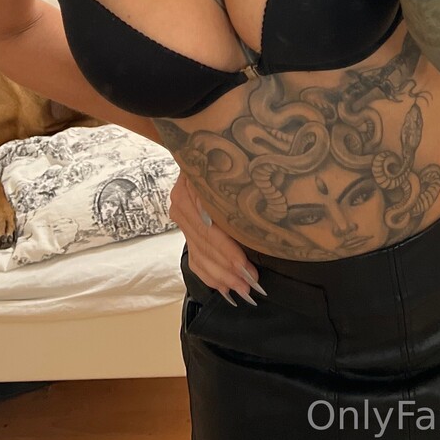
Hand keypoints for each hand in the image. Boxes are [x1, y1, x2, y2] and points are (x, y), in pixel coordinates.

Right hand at [167, 169, 265, 306]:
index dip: (228, 250)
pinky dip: (210, 277)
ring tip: (242, 291)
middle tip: (250, 286)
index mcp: (190, 189)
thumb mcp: (233, 170)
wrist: (206, 149)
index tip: (246, 267)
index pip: (210, 229)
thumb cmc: (228, 160)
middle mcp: (181, 205)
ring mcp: (181, 220)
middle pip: (205, 245)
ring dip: (222, 277)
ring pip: (200, 256)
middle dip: (229, 269)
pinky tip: (224, 289)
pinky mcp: (185, 232)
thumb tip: (258, 218)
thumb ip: (233, 192)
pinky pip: (195, 260)